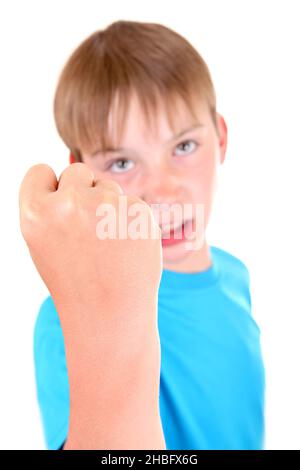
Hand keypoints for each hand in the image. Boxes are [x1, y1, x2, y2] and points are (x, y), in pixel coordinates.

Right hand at [19, 162, 164, 448]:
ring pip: (108, 187)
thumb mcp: (43, 245)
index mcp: (36, 212)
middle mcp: (69, 203)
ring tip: (107, 245)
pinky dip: (130, 220)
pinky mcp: (139, 212)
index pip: (40, 171)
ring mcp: (107, 206)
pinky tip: (127, 247)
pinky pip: (131, 203)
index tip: (59, 204)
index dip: (50, 187)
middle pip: (77, 171)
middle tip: (88, 227)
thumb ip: (49, 207)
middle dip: (82, 191)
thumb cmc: (74, 282)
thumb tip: (66, 176)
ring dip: (108, 206)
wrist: (111, 315)